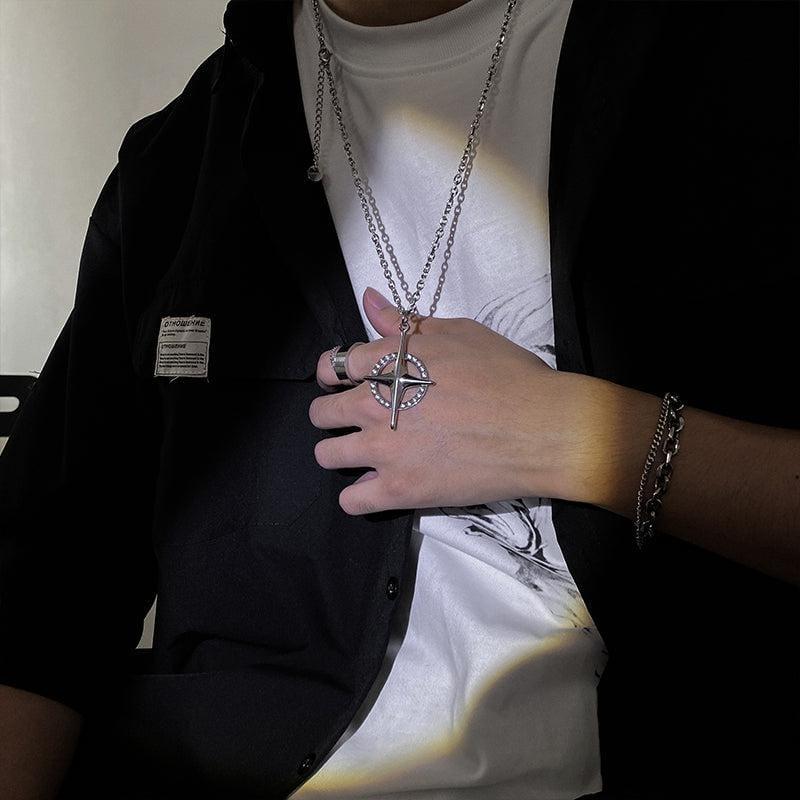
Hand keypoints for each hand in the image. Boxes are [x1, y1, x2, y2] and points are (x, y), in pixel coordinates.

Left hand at [309, 287, 588, 515]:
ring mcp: (383, 451)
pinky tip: (378, 486)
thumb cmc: (508, 375)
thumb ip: (407, 323)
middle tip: (356, 420)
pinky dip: (359, 495)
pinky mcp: (399, 491)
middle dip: (332, 413)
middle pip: (321, 412)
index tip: (347, 382)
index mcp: (388, 363)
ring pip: (326, 455)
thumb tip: (370, 301)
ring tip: (365, 455)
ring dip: (340, 453)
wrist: (541, 429)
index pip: (332, 365)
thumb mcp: (460, 333)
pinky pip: (351, 501)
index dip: (336, 374)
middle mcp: (374, 405)